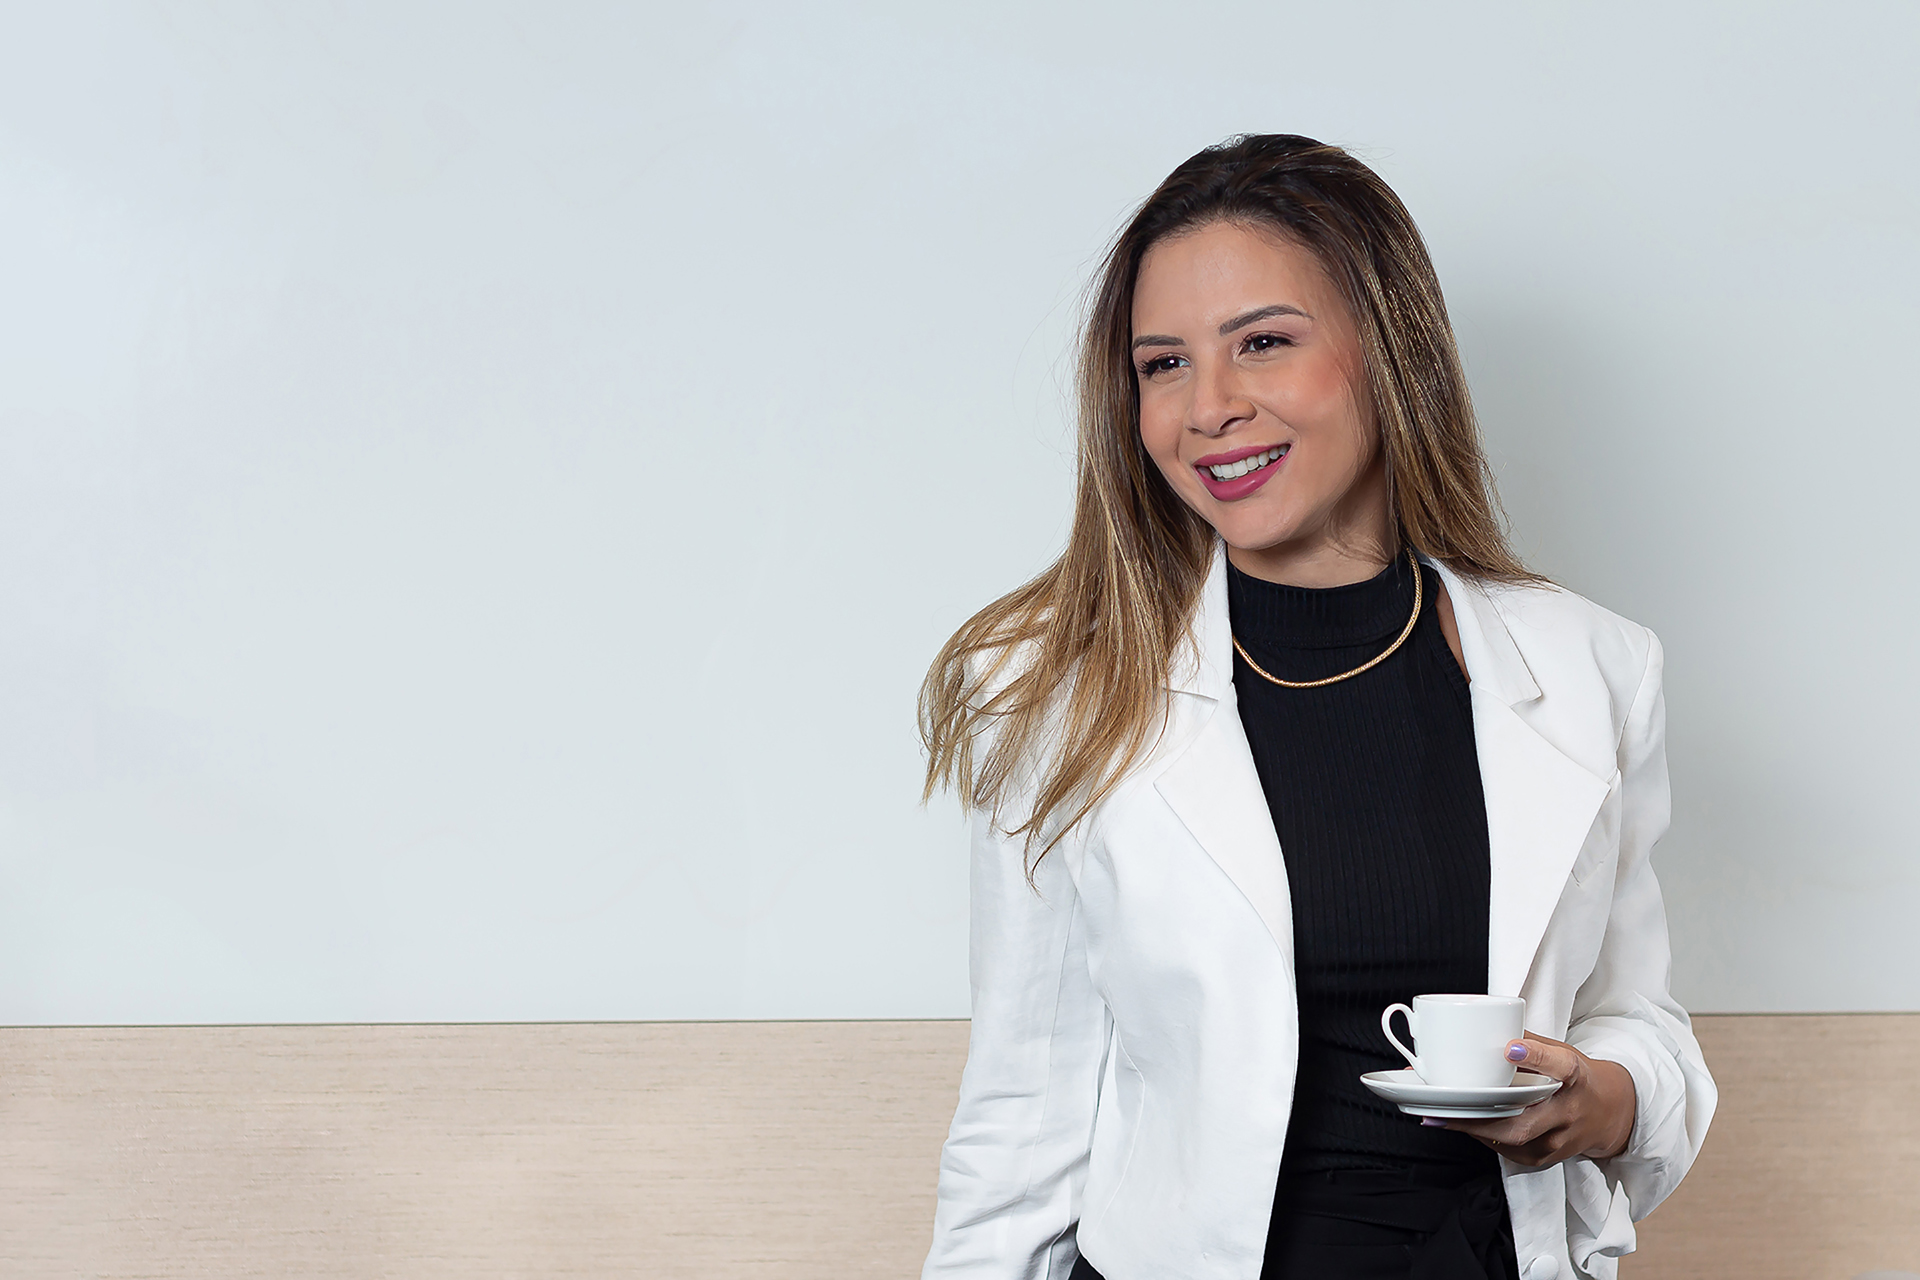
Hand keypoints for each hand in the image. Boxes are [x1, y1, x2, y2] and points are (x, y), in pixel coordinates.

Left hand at [1427, 1033, 1635, 1167]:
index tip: (1510, 1048)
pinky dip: (1484, 1137)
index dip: (1535, 1057)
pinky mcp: (1547, 1157)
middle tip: (1445, 1104)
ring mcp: (1559, 1139)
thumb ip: (1529, 1042)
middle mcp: (1568, 1111)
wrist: (1612, 1115)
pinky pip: (1509, 1150)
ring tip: (1440, 1115)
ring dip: (1474, 1128)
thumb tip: (1486, 1027)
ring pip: (1512, 1139)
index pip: (1559, 1066)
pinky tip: (1465, 1125)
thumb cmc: (1579, 1079)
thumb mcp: (1562, 1053)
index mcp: (1575, 1077)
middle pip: (1524, 1119)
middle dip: (1480, 1114)